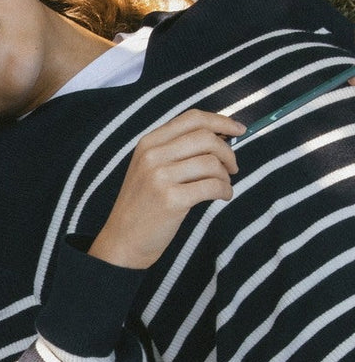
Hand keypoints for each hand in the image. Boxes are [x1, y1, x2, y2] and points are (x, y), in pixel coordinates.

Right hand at [89, 109, 244, 269]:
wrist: (122, 242)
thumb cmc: (141, 206)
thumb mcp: (148, 169)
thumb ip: (175, 150)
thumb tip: (220, 137)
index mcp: (148, 144)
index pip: (192, 119)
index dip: (221, 121)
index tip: (239, 130)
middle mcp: (152, 157)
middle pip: (206, 138)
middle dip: (228, 151)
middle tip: (232, 167)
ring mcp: (160, 178)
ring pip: (211, 162)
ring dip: (225, 175)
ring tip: (223, 186)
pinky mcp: (171, 200)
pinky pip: (212, 186)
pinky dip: (225, 191)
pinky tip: (222, 197)